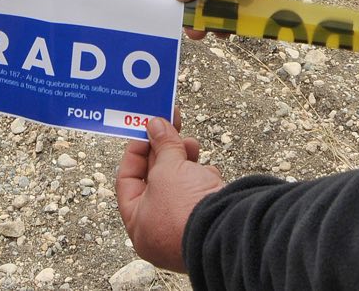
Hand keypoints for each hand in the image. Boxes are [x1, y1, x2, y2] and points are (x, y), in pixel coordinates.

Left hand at [116, 116, 223, 272]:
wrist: (231, 233)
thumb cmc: (186, 211)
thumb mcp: (167, 169)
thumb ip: (162, 145)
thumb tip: (156, 125)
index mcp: (138, 224)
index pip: (128, 180)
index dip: (136, 151)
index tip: (147, 132)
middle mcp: (159, 231)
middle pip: (156, 181)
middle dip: (165, 152)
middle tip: (171, 130)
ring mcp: (185, 229)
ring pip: (180, 186)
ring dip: (185, 162)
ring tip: (192, 145)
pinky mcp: (208, 223)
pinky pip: (200, 196)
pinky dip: (202, 179)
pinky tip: (208, 172)